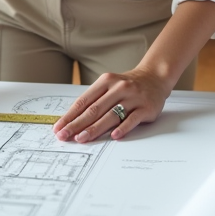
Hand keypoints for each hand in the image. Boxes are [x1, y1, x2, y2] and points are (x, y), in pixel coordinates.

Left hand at [52, 67, 172, 142]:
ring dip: (94, 128)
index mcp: (106, 81)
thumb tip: (73, 120)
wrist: (155, 77)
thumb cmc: (128, 85)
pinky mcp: (146, 107)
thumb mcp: (109, 86)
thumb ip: (94, 100)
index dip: (70, 115)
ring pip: (111, 115)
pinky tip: (114, 136)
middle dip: (77, 124)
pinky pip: (132, 119)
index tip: (59, 127)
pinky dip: (123, 128)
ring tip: (82, 138)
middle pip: (94, 109)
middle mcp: (119, 87)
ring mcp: (133, 97)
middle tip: (65, 136)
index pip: (84, 101)